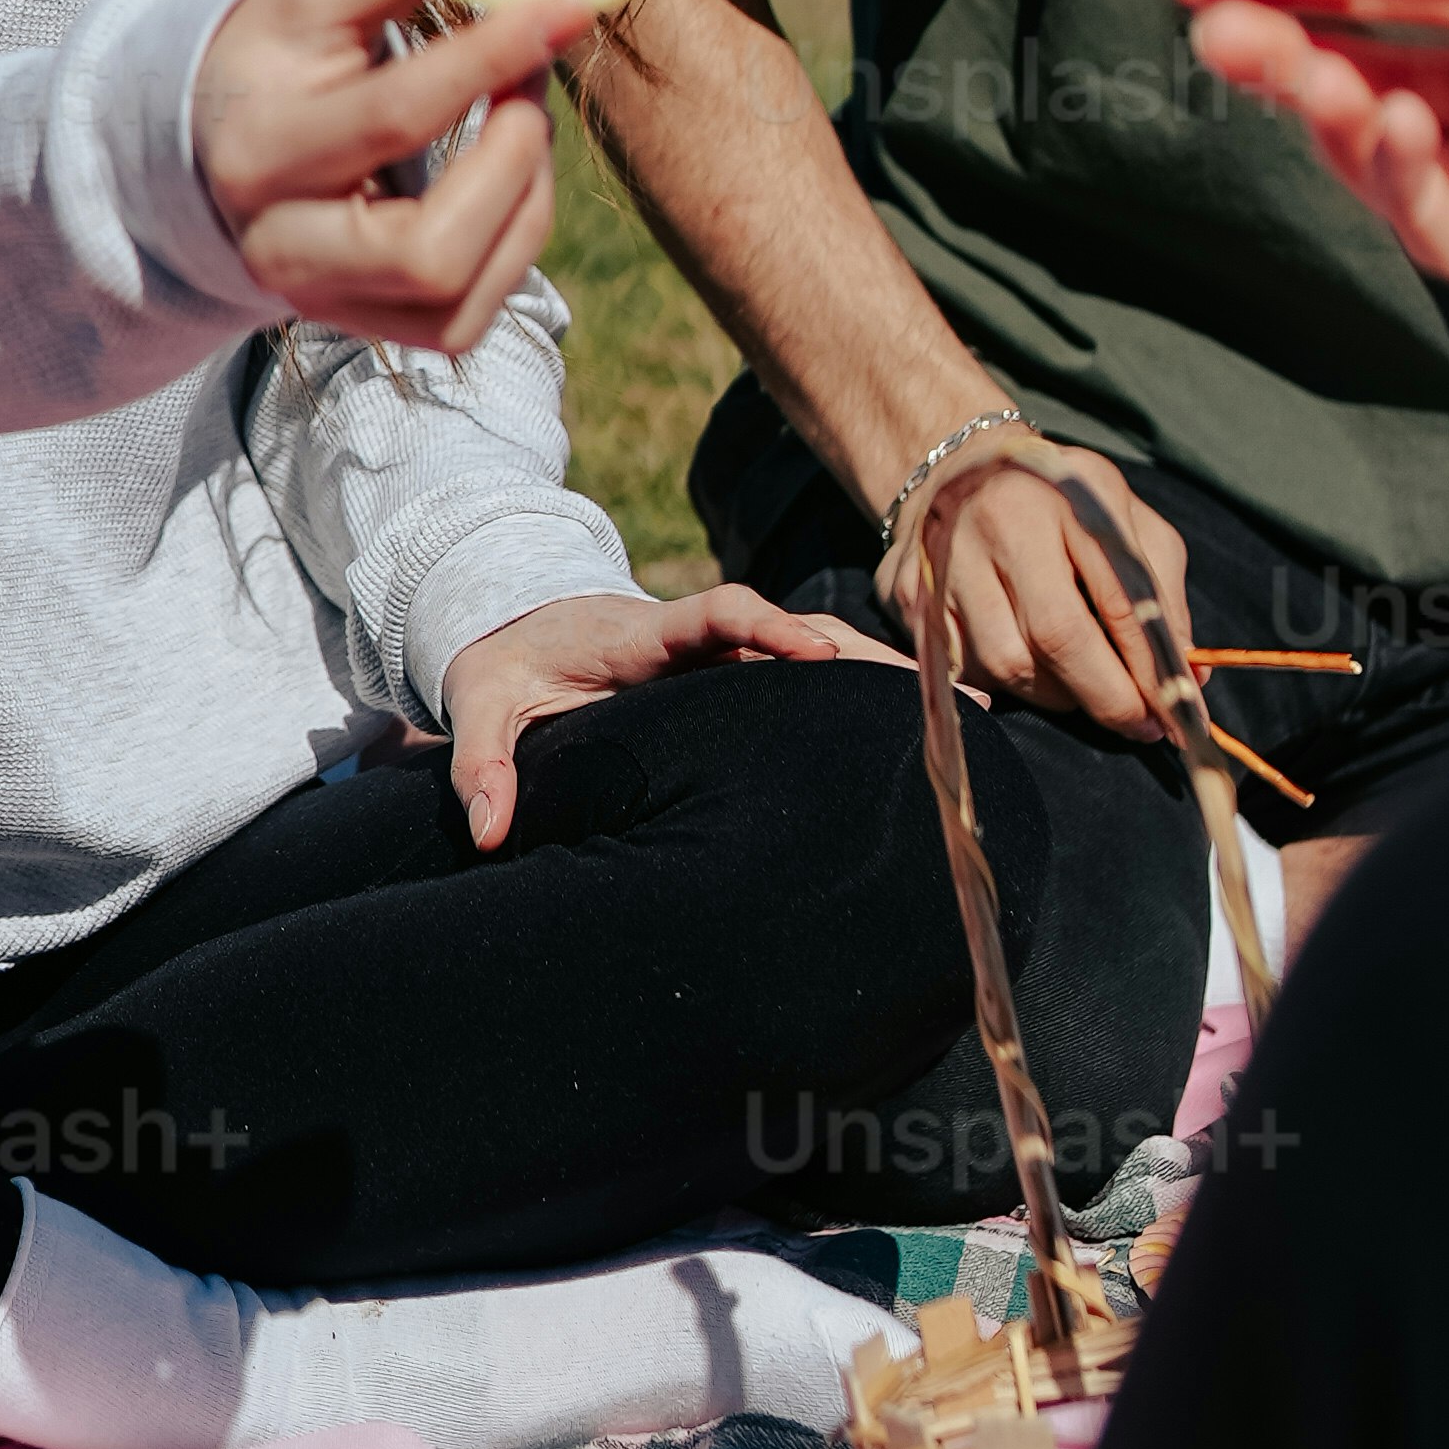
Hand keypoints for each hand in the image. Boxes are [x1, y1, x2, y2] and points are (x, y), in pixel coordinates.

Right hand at [194, 0, 584, 356]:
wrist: (209, 149)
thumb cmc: (273, 59)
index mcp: (260, 149)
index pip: (396, 113)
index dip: (492, 52)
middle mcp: (283, 250)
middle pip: (430, 249)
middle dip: (512, 157)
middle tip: (531, 79)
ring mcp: (329, 305)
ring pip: (461, 293)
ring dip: (525, 196)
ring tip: (520, 113)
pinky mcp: (376, 331)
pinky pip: (470, 316)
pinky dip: (515, 240)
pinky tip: (507, 173)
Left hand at [435, 579, 888, 847]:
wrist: (515, 631)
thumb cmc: (506, 671)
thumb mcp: (482, 707)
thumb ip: (483, 764)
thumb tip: (492, 833)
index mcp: (647, 633)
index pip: (718, 614)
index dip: (767, 628)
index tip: (812, 653)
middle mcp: (700, 639)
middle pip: (794, 632)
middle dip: (863, 656)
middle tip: (933, 691)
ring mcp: (725, 658)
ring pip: (816, 656)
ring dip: (883, 677)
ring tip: (966, 710)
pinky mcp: (737, 682)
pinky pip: (808, 682)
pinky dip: (866, 696)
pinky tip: (931, 725)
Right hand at [878, 438, 1205, 737]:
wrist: (958, 466)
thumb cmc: (1058, 500)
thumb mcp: (1122, 515)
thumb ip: (1160, 586)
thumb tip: (1189, 673)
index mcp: (1064, 497)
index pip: (1116, 598)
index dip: (1149, 668)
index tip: (1175, 714)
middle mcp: (997, 524)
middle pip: (1053, 639)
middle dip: (1104, 698)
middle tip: (1136, 724)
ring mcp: (942, 560)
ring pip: (1005, 667)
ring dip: (1053, 694)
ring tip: (1077, 684)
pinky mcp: (905, 594)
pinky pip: (962, 672)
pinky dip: (1001, 685)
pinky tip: (1022, 663)